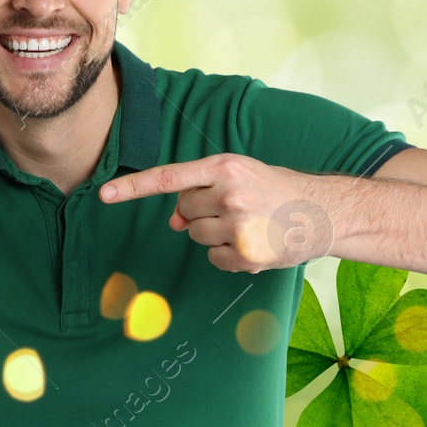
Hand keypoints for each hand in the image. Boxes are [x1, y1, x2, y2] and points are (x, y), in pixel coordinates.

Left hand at [98, 153, 333, 271]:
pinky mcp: (246, 254)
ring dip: (213, 234)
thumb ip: (202, 190)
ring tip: (247, 224)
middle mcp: (228, 194)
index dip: (132, 187)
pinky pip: (213, 259)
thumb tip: (173, 221)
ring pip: (195, 236)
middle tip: (235, 208)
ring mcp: (237, 227)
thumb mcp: (239, 177)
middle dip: (200, 212)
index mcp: (224, 167)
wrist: (323, 212)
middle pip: (183, 211)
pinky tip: (252, 243)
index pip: (168, 178)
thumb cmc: (276, 189)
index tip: (102, 195)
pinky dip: (227, 255)